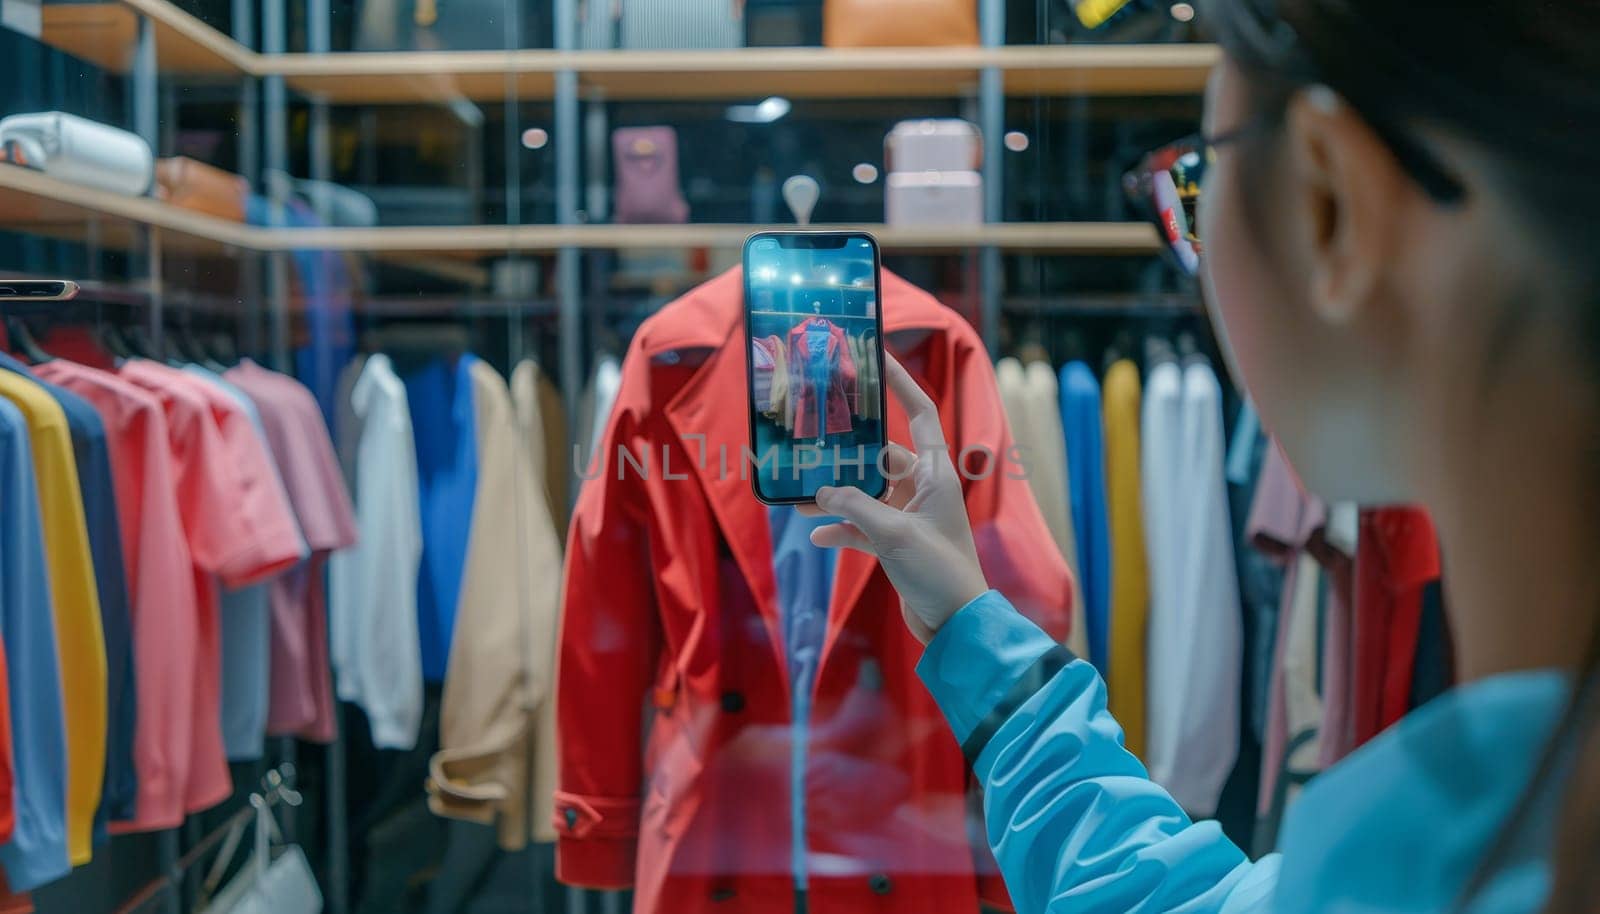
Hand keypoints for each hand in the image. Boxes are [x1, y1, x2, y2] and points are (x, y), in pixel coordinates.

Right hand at [799, 353, 988, 642]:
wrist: (956, 624)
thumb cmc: (939, 572)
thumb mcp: (893, 535)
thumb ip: (855, 508)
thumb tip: (820, 492)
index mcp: (936, 474)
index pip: (920, 414)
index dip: (901, 384)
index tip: (877, 358)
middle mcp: (925, 488)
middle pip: (882, 455)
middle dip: (848, 450)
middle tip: (816, 432)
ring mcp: (911, 516)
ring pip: (867, 493)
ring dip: (836, 495)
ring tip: (799, 493)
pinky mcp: (899, 542)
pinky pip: (864, 525)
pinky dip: (842, 528)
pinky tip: (816, 534)